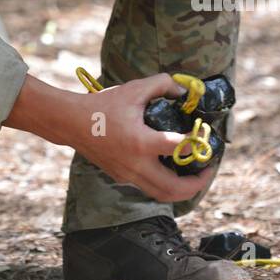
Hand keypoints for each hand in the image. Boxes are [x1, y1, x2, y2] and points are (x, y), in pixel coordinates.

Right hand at [5, 72, 214, 202]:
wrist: (71, 123)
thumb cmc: (102, 105)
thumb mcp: (133, 89)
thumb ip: (161, 85)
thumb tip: (183, 91)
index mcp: (141, 142)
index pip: (179, 148)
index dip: (197, 144)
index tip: (205, 138)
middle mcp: (136, 165)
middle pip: (175, 189)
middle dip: (197, 184)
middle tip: (207, 170)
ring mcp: (128, 175)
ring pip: (162, 195)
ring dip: (181, 190)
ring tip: (192, 175)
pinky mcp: (121, 178)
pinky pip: (149, 188)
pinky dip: (164, 184)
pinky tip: (169, 169)